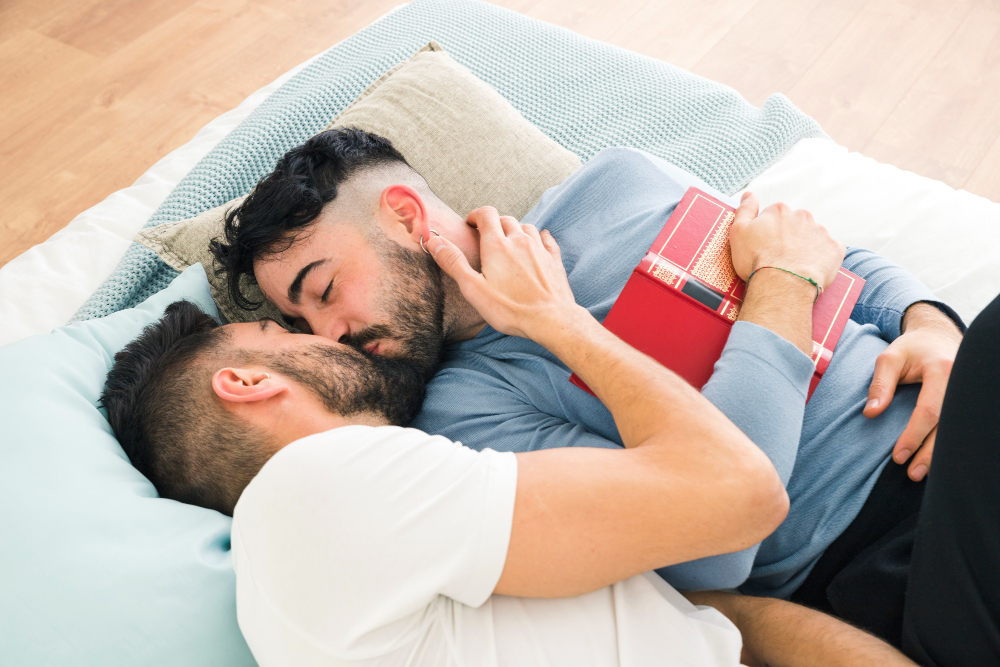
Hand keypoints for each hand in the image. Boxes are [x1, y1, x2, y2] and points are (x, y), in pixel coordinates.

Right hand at [424, 207, 580, 340]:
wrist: (551, 319)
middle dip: (493, 223)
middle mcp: (519, 240)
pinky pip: (546, 239)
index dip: (476, 215)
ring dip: (515, 230)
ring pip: (526, 227)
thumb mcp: (473, 288)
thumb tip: (434, 241)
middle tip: (485, 237)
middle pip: (505, 219)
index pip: (486, 214)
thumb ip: (454, 262)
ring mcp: (539, 249)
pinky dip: (538, 237)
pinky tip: (536, 244)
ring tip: (508, 242)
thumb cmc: (510, 308)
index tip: (470, 224)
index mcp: (497, 245)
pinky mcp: (554, 259)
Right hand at [730, 192, 844, 290]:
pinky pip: (831, 250)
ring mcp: (821, 232)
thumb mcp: (738, 232)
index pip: (775, 216)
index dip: (769, 232)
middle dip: (790, 238)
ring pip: (813, 237)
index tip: (765, 246)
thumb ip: (744, 210)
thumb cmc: (757, 260)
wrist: (782, 284)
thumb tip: (749, 195)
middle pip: (796, 225)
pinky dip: (823, 258)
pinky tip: (812, 269)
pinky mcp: (835, 249)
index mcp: (780, 211)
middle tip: (780, 257)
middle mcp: (802, 216)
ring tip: (795, 266)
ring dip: (807, 247)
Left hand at [864, 303, 962, 480]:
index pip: (930, 410)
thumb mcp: (890, 358)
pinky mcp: (968, 401)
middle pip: (948, 425)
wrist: (939, 337)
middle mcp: (962, 384)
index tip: (899, 456)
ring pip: (958, 429)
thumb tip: (871, 413)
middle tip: (913, 474)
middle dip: (931, 452)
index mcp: (943, 370)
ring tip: (922, 473)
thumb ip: (880, 384)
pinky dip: (947, 442)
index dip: (914, 436)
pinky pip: (959, 425)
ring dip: (941, 453)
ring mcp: (968, 394)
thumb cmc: (912, 348)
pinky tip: (935, 458)